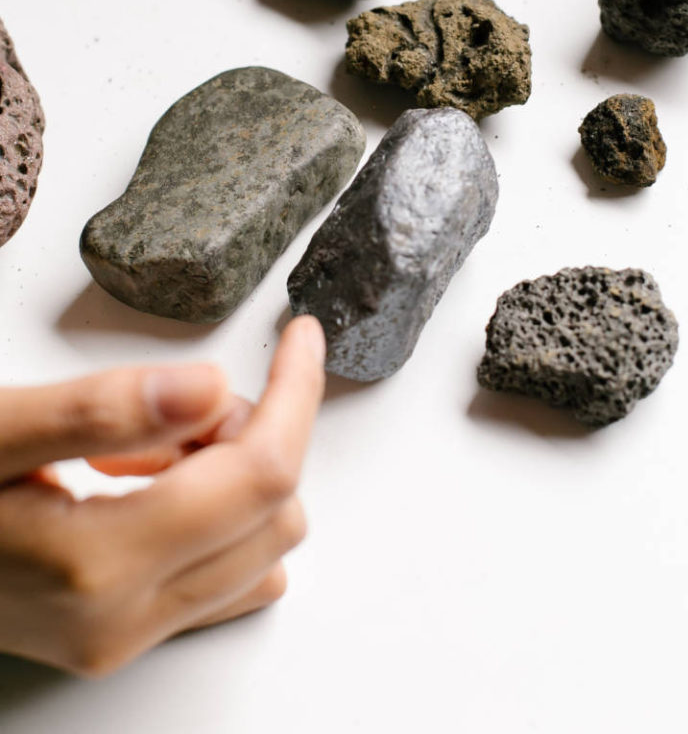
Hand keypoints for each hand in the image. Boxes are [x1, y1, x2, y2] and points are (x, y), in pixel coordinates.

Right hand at [0, 315, 325, 676]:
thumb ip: (102, 409)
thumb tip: (212, 387)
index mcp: (97, 564)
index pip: (261, 474)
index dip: (293, 394)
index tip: (300, 339)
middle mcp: (123, 619)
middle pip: (276, 510)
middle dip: (259, 433)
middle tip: (187, 395)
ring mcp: (123, 637)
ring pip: (260, 545)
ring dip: (238, 473)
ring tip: (155, 437)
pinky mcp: (118, 635)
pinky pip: (224, 576)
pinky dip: (217, 513)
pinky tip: (153, 475)